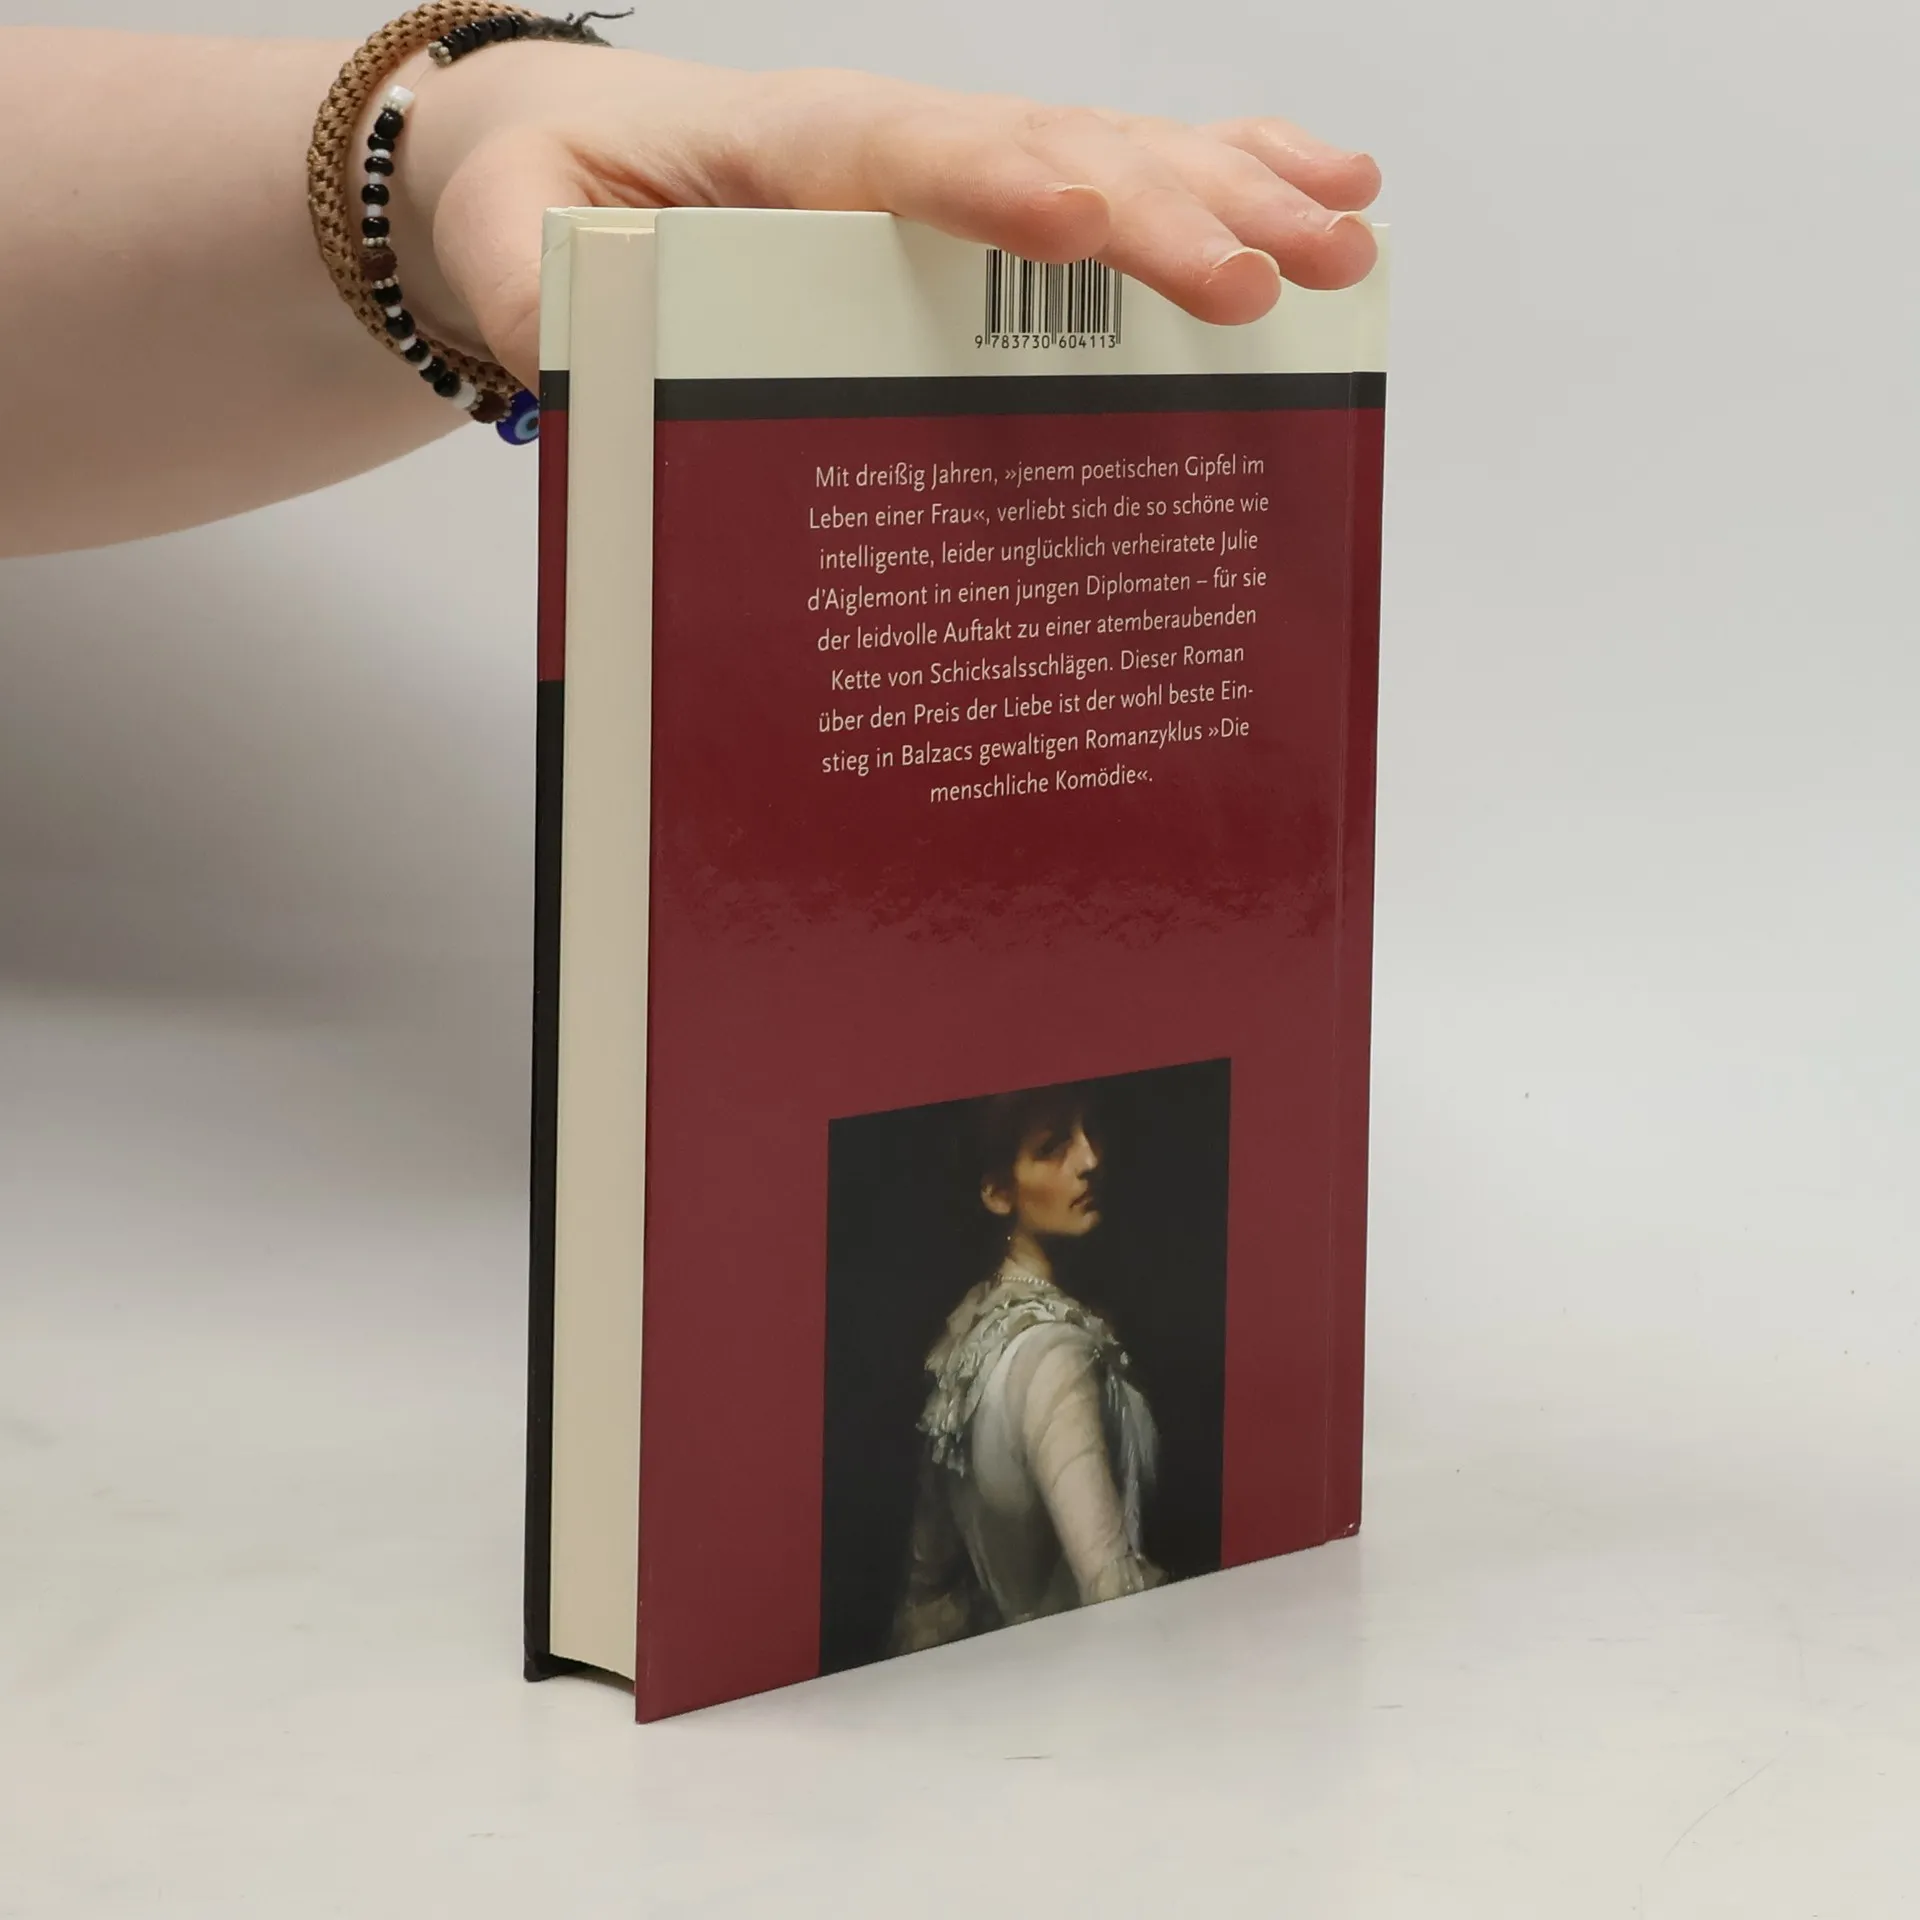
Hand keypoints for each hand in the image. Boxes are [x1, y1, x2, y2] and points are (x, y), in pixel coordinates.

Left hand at [389, 46, 1381, 385]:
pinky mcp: (988, 203)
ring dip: (1234, 195)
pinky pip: (1114, 182)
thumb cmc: (555, 190)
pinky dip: (1218, 180)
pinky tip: (1320, 196)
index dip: (988, 186)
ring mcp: (953, 169)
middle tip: (1272, 278)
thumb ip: (534, 288)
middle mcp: (892, 147)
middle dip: (1163, 213)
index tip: (1079, 223)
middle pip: (1047, 158)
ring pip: (1110, 160)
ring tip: (1344, 239)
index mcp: (780, 150)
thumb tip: (577, 348)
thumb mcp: (510, 239)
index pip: (897, 157)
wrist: (570, 156)